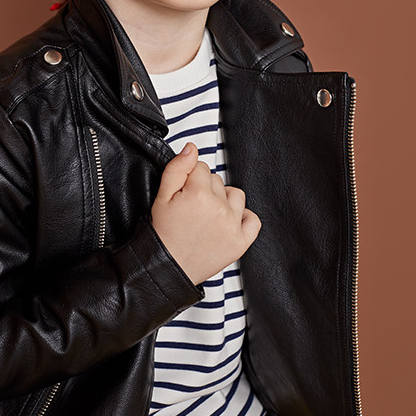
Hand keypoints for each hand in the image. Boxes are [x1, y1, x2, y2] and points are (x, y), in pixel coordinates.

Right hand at [150, 143, 261, 284]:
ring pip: (235, 195)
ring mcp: (233, 225)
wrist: (169, 267)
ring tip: (207, 213)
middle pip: (217, 180)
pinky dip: (244, 218)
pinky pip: (253, 219)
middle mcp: (219, 208)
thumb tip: (191, 148)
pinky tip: (228, 221)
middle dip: (204, 188)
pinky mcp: (241, 242)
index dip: (189, 178)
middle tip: (191, 207)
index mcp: (199, 194)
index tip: (183, 193)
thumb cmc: (164, 233)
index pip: (201, 167)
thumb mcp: (162, 197)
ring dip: (223, 200)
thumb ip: (177, 168)